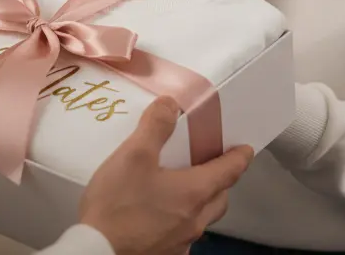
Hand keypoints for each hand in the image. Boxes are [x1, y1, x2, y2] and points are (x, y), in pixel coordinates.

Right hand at [80, 96, 253, 254]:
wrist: (97, 253)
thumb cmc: (118, 204)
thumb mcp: (133, 156)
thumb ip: (155, 127)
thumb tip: (171, 104)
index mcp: (195, 192)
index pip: (229, 171)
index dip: (240, 157)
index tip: (246, 149)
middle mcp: (195, 221)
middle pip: (220, 198)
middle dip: (221, 182)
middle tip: (210, 166)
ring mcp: (181, 243)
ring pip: (202, 219)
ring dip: (200, 203)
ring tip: (181, 190)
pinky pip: (182, 236)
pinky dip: (179, 222)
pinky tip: (159, 217)